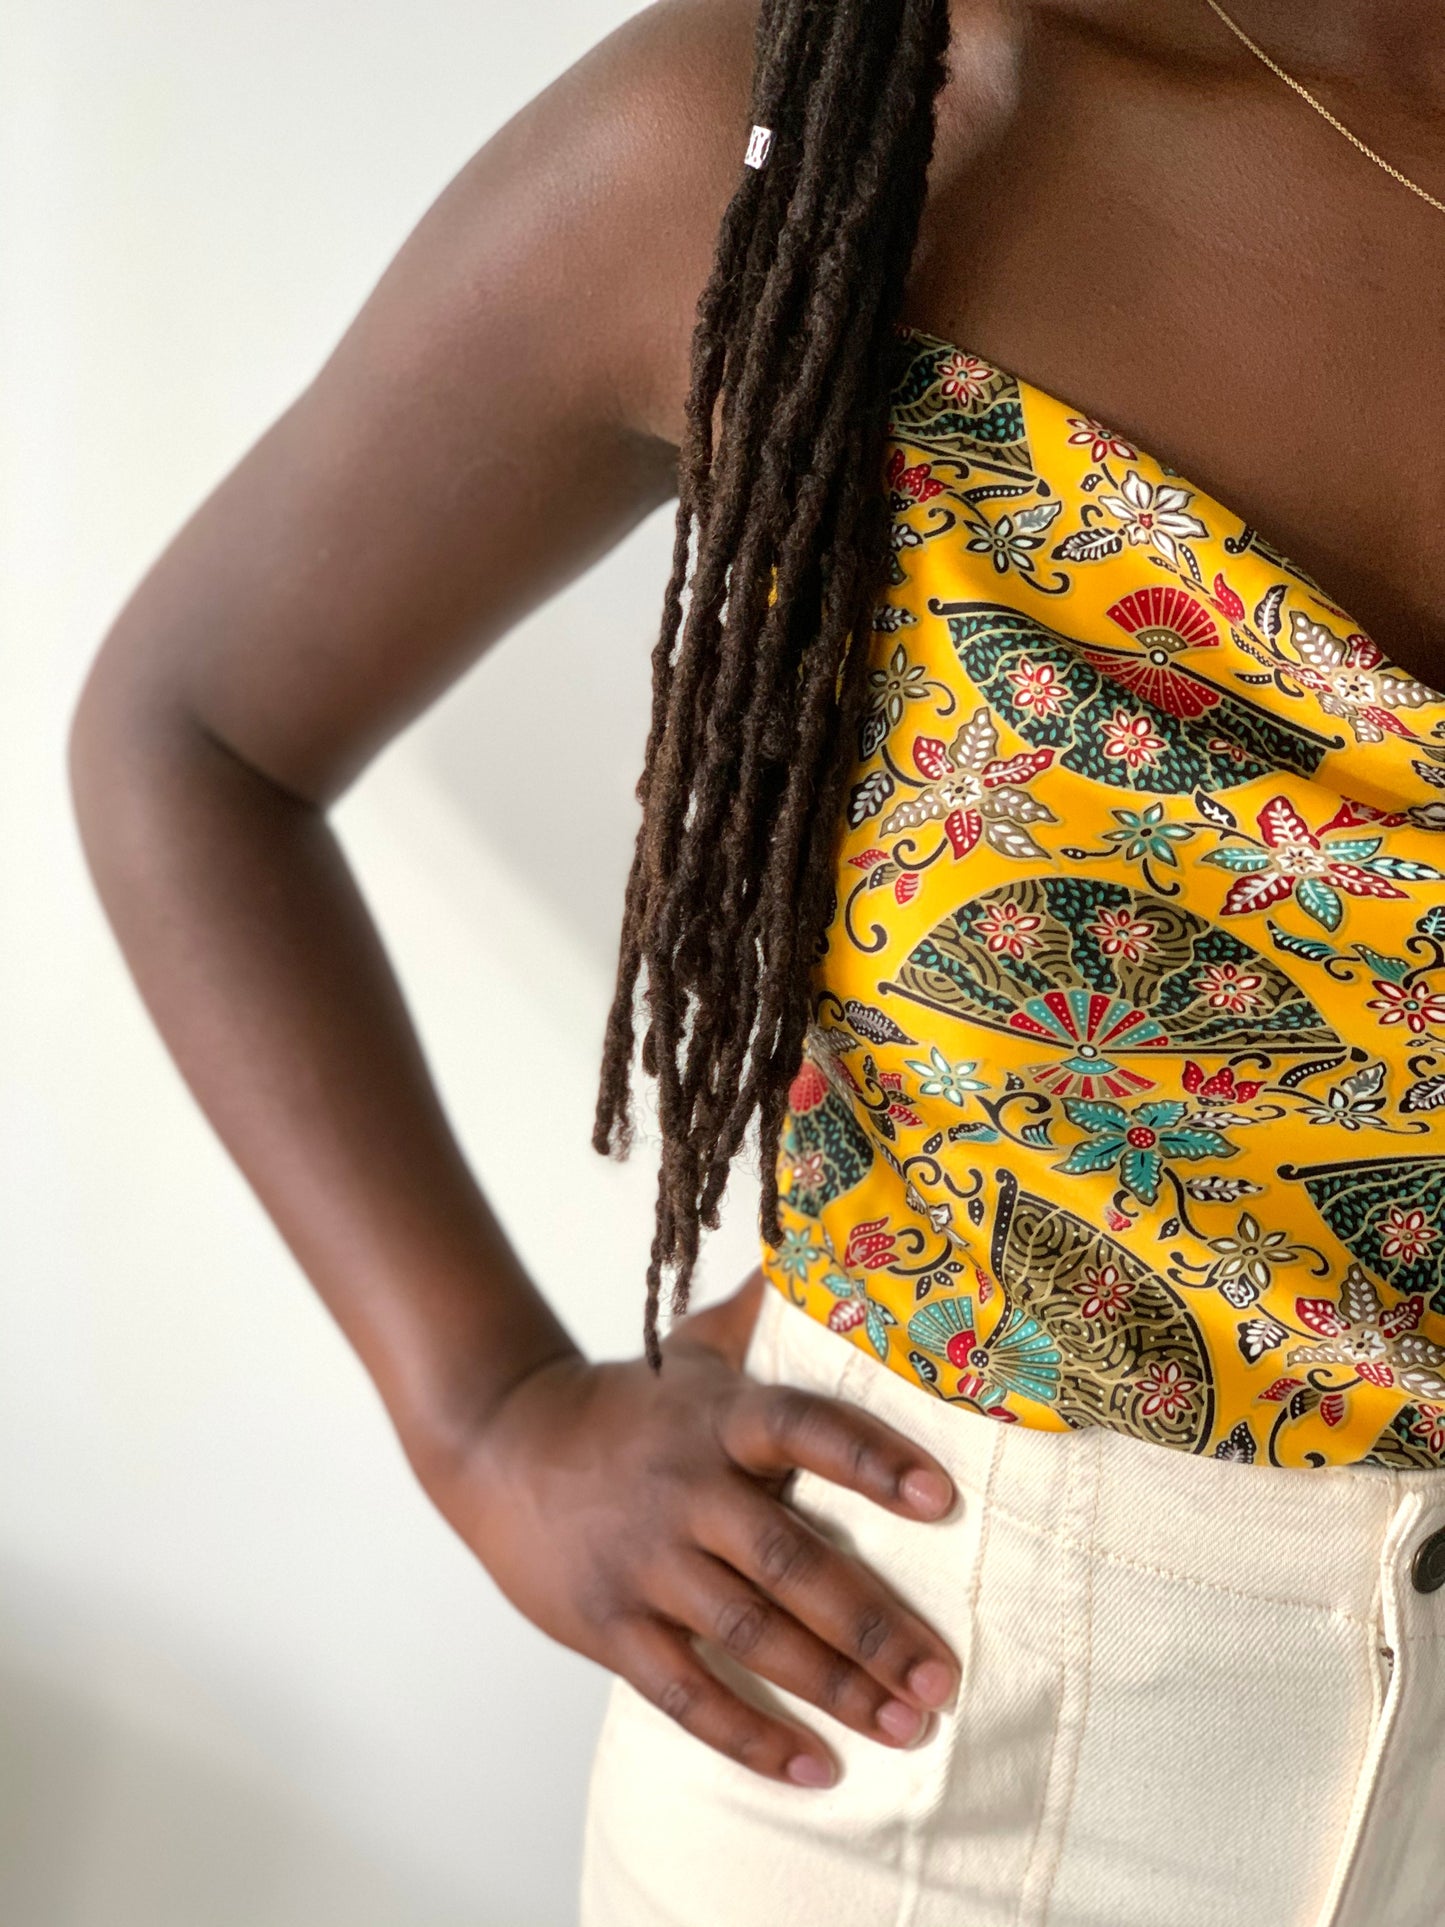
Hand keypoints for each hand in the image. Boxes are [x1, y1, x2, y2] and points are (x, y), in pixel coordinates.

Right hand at [424, 1265, 960, 1788]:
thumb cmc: (624, 1405)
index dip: (873, 1460)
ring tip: (911, 1726)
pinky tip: (815, 1768)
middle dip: (876, 1625)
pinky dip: (751, 1735)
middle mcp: (688, 1493)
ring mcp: (648, 1565)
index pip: (806, 1430)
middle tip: (947, 1676)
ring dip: (837, 1687)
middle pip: (793, 1562)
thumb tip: (832, 1249)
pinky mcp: (611, 1625)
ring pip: (753, 1636)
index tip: (944, 1500)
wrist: (499, 1444)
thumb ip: (766, 1313)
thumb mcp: (693, 1351)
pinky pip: (687, 1693)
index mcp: (718, 1422)